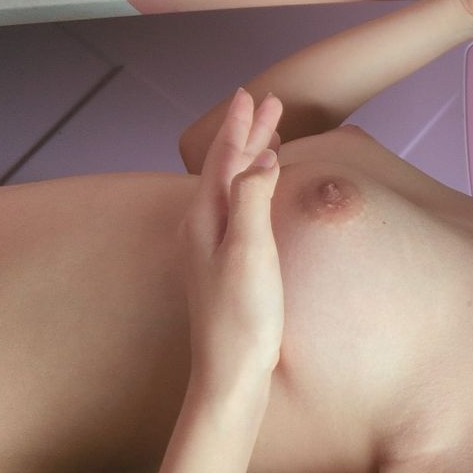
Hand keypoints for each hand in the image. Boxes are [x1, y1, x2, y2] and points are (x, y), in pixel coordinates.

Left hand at [181, 89, 284, 379]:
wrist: (231, 376)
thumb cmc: (243, 319)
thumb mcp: (250, 253)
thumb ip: (252, 200)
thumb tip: (260, 159)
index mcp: (207, 219)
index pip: (224, 159)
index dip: (240, 126)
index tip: (254, 96)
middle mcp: (204, 229)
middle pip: (226, 168)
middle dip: (247, 135)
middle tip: (268, 106)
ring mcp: (213, 250)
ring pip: (231, 187)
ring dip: (250, 159)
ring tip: (269, 139)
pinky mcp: (227, 268)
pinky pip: (239, 209)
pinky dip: (253, 188)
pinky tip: (261, 195)